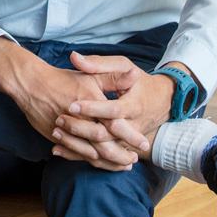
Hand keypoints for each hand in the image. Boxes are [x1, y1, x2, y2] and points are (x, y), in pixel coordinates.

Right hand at [0, 38, 137, 170]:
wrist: (31, 84)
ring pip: (91, 154)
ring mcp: (67, 132)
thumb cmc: (62, 79)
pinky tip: (99, 163)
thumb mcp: (90, 75)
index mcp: (91, 105)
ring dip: (108, 162)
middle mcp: (80, 121)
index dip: (130, 136)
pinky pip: (76, 154)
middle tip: (133, 160)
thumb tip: (134, 75)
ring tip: (122, 165)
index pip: (116, 125)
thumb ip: (113, 78)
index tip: (143, 144)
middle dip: (121, 156)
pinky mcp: (57, 138)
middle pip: (104, 146)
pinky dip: (89, 161)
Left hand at [56, 52, 174, 155]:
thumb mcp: (122, 67)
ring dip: (76, 145)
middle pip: (105, 135)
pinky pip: (100, 159)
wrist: (160, 101)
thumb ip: (99, 64)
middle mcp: (132, 128)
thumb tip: (75, 57)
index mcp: (133, 106)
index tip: (71, 105)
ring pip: (101, 152)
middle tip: (59, 119)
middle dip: (80, 129)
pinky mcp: (120, 149)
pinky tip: (58, 149)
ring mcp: (126, 142)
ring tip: (55, 133)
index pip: (112, 111)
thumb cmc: (137, 82)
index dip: (92, 109)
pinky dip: (78, 156)